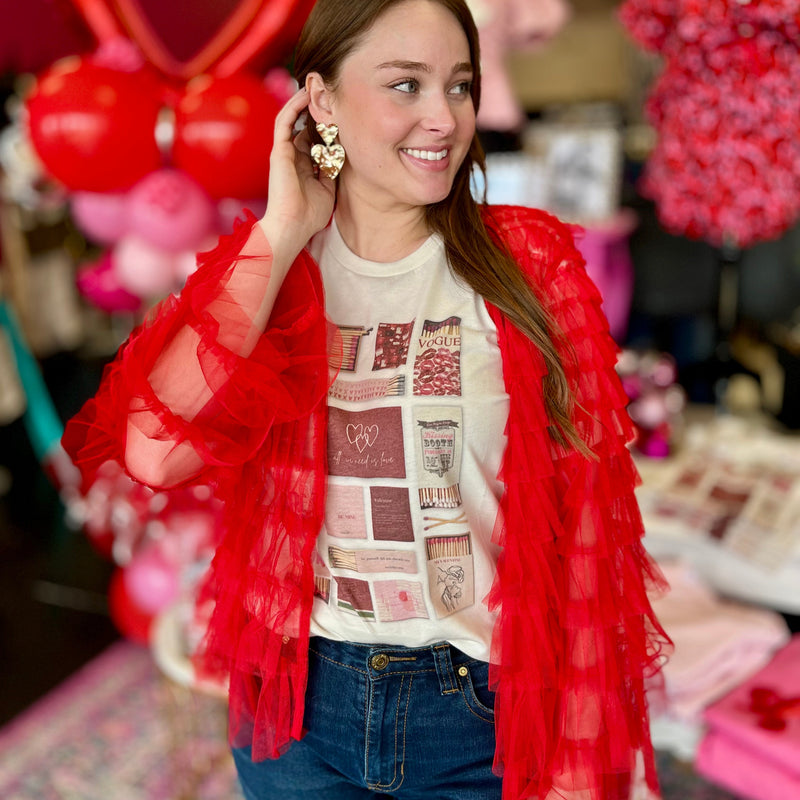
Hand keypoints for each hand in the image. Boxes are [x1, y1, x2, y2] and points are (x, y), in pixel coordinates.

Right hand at [258, 87, 336, 263]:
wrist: (292, 227)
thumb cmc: (309, 216)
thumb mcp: (328, 191)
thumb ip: (332, 173)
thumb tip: (342, 158)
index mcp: (304, 166)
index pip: (316, 139)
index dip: (327, 126)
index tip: (343, 113)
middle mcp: (293, 156)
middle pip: (306, 125)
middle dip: (318, 109)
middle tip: (333, 92)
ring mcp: (285, 152)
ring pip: (293, 118)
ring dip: (304, 101)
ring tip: (317, 84)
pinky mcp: (279, 150)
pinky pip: (284, 121)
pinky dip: (294, 105)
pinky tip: (305, 93)